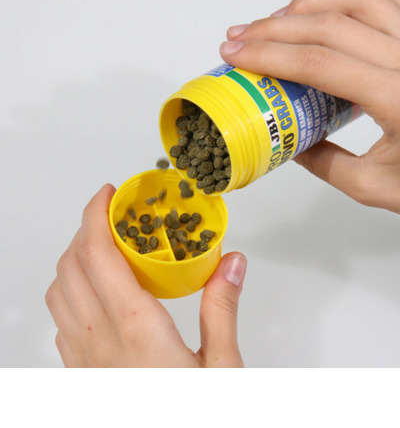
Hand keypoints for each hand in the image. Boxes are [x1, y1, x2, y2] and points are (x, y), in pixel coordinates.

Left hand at [45, 184, 246, 366]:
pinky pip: (60, 319)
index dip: (95, 214)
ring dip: (74, 259)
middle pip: (70, 264)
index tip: (108, 195)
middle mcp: (98, 339)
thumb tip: (232, 263)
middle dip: (86, 229)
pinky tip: (97, 293)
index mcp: (135, 328)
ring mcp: (82, 360)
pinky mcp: (79, 375)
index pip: (98, 253)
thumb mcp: (223, 369)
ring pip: (58, 290)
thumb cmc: (195, 418)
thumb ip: (222, 309)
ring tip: (105, 249)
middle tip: (114, 217)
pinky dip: (70, 290)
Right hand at [220, 0, 399, 213]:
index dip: (269, 55)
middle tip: (240, 36)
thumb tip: (289, 142)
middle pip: (330, 24)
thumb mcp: (374, 186)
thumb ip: (325, 163)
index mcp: (398, 100)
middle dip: (274, 27)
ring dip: (307, 5)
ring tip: (273, 22)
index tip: (236, 55)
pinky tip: (318, 12)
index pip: (319, 63)